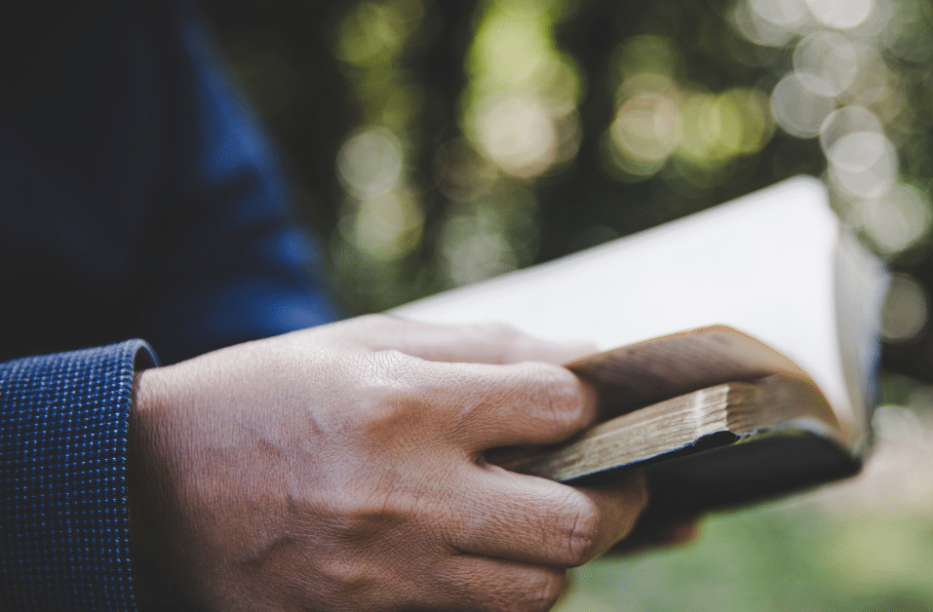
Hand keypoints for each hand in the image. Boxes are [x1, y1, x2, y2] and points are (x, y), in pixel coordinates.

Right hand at [127, 315, 645, 611]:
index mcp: (404, 406)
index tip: (576, 409)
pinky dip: (501, 594)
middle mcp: (405, 497)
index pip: (560, 409)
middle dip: (615, 498)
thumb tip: (587, 361)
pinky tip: (483, 560)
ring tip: (535, 523)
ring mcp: (386, 576)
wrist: (143, 487)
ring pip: (541, 590)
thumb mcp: (367, 344)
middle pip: (577, 522)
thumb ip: (484, 349)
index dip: (588, 405)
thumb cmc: (265, 397)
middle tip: (608, 481)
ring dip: (558, 555)